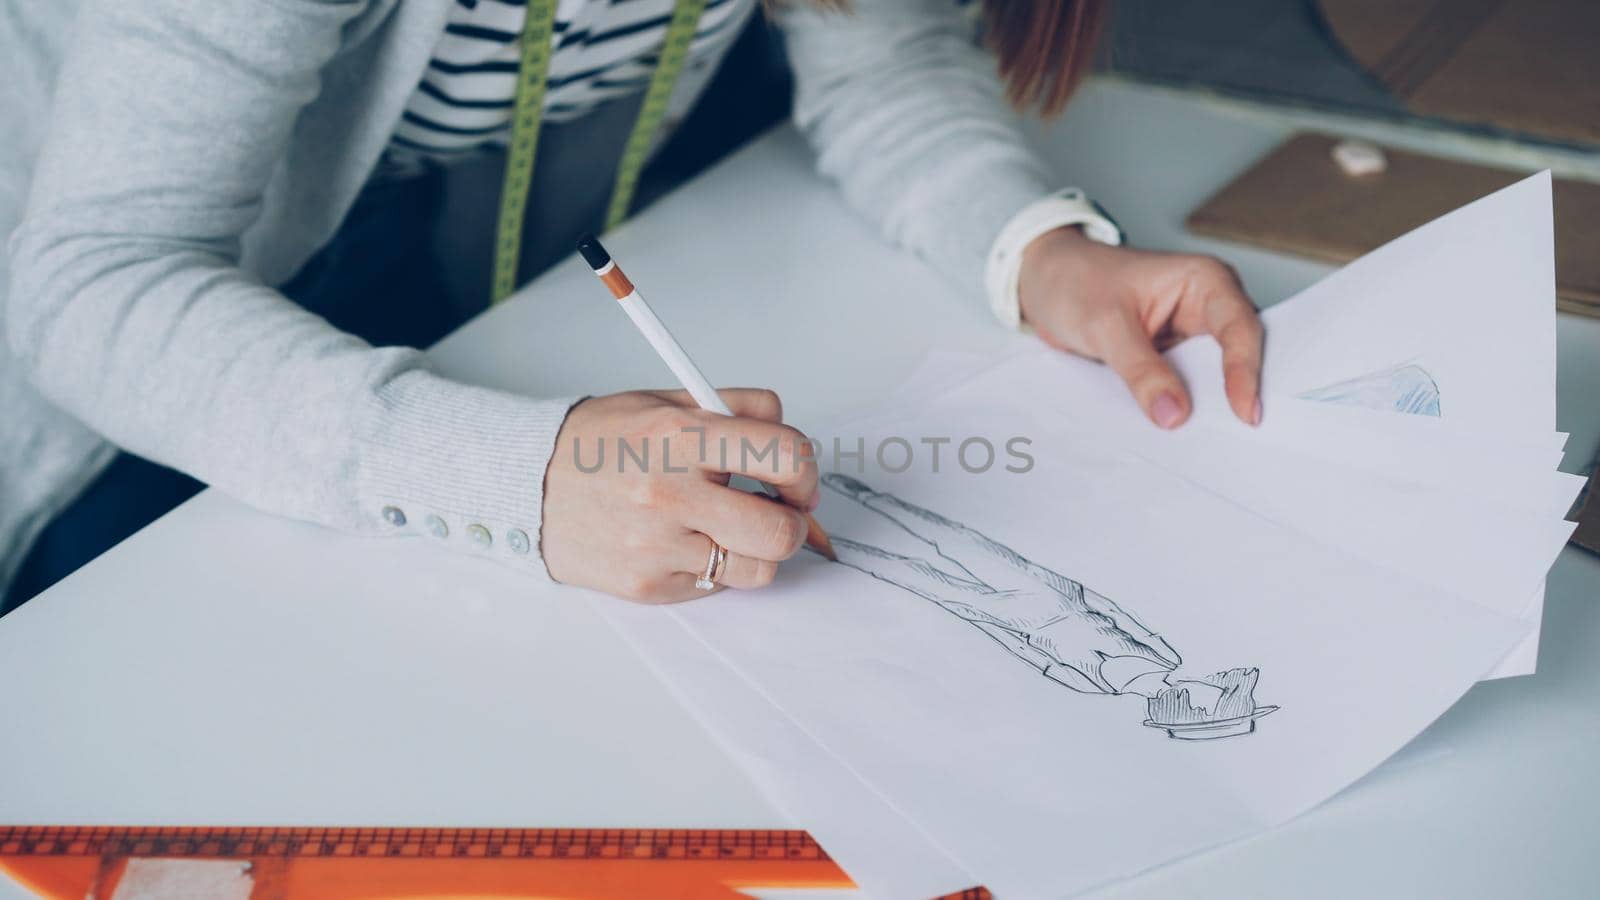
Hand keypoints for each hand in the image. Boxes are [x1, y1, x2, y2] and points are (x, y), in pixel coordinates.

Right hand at [541, 388, 819, 602]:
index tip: (796, 479)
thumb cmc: (600, 442)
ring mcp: (657, 546)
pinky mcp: (648, 585)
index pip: (785, 455)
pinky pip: (716, 587)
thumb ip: (737, 412)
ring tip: (728, 528)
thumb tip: (795, 451)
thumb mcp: (667, 401)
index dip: (805, 472)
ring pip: (757, 570)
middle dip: (791, 523)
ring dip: (756, 552)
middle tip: (776, 511)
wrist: (528, 484)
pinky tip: (683, 543)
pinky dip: (713, 568)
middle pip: (781, 530)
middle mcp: (669, 493)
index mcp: (681, 435)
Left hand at [1017, 227, 1263, 428]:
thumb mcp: (1105, 324)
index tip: (1244, 413)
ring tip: (1213, 445)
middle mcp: (1206, 306)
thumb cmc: (1074, 281)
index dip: (1244, 372)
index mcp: (1204, 281)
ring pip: (1212, 378)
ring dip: (1208, 407)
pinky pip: (1185, 388)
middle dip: (1238, 394)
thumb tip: (1175, 414)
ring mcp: (1190, 335)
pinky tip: (1180, 436)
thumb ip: (1141, 369)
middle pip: (1238, 355)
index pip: (1239, 328)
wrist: (1042, 282)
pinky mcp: (1170, 359)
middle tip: (1241, 439)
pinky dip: (1182, 408)